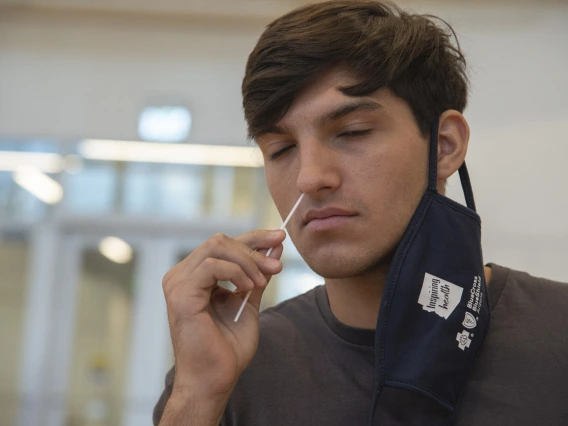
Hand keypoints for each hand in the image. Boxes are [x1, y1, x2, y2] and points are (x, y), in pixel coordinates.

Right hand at [162, 229, 285, 405]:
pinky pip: (212, 265)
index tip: (279, 237)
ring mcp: (178, 283)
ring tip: (263, 282)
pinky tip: (249, 288)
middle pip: (220, 241)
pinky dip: (236, 272)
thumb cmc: (228, 347)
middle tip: (276, 267)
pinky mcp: (181, 294)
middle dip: (254, 248)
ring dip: (248, 261)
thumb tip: (274, 247)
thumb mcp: (249, 302)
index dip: (253, 238)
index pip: (223, 244)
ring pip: (216, 247)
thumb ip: (258, 274)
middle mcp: (181, 275)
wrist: (215, 379)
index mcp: (194, 277)